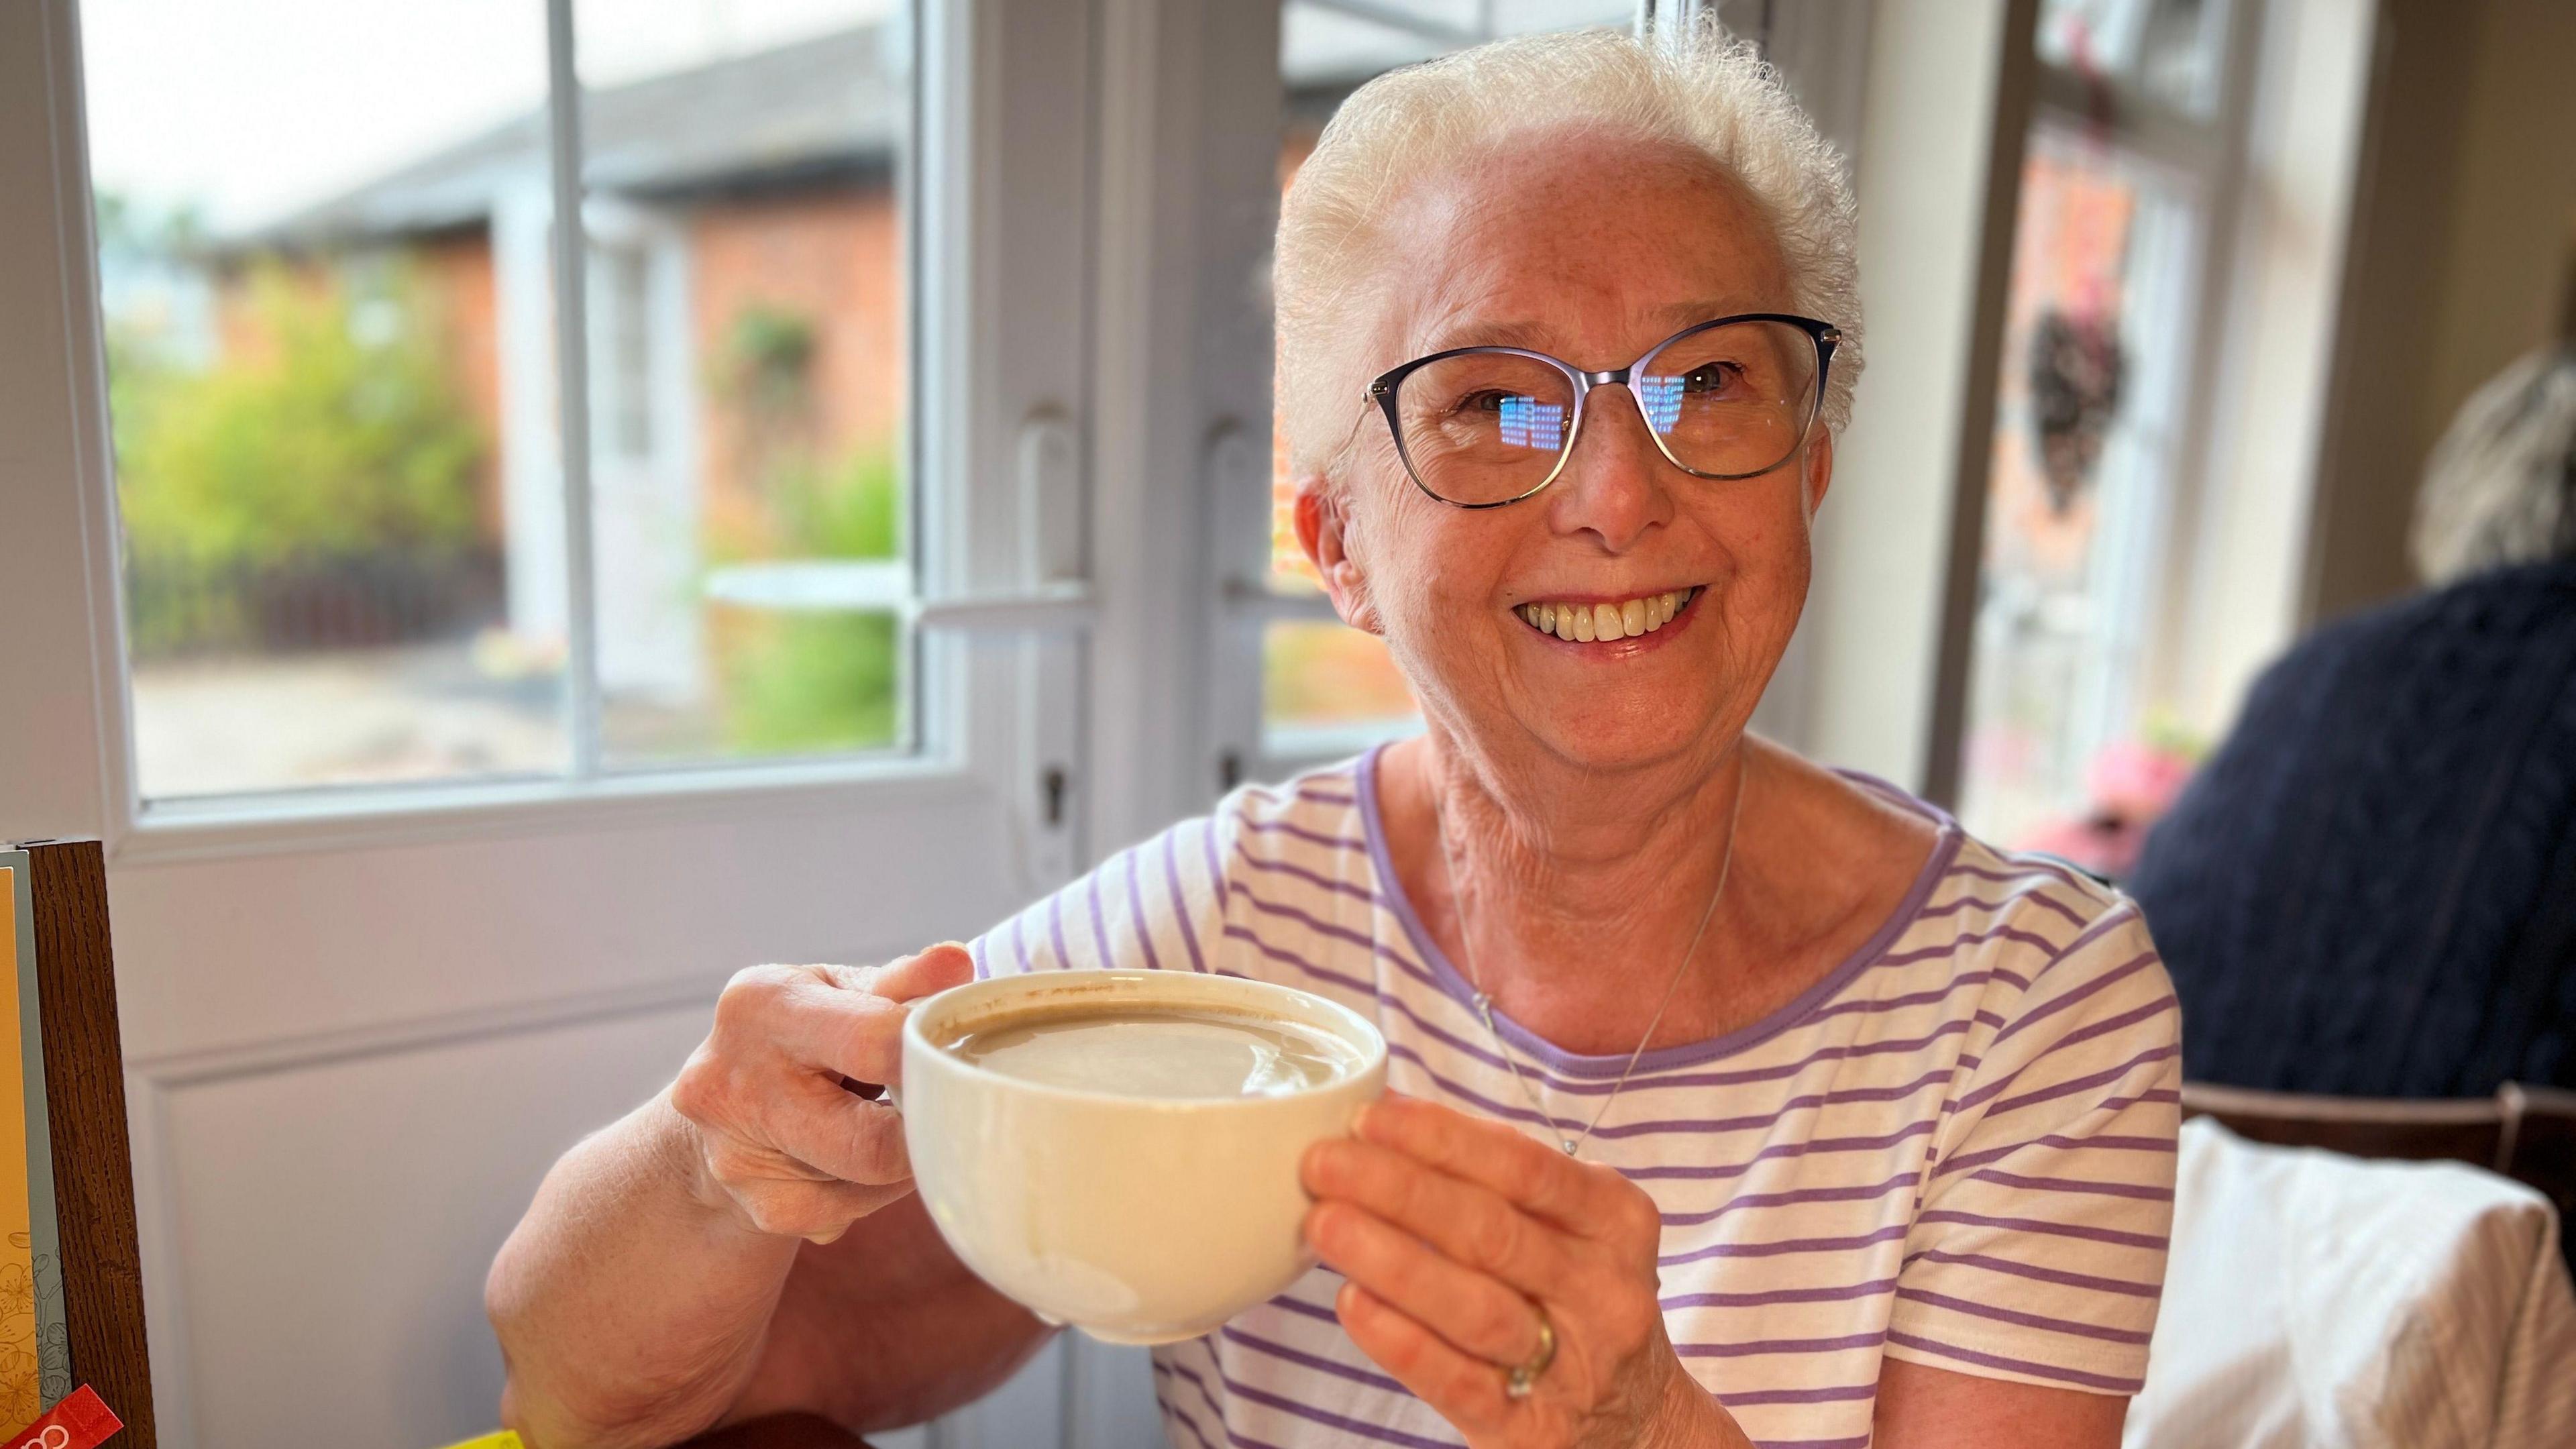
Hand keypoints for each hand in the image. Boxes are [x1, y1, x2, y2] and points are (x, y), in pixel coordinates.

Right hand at [670, 943, 972, 1244]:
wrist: (722, 1103)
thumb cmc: (806, 1032)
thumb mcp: (842, 992)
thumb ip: (902, 981)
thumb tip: (958, 962)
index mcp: (762, 1004)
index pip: (871, 1042)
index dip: (929, 1063)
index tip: (961, 1068)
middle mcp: (731, 1078)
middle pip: (870, 1140)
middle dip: (920, 1131)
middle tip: (945, 1113)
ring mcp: (733, 1153)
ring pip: (866, 1184)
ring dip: (898, 1164)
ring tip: (886, 1124)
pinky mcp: (753, 1207)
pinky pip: (844, 1215)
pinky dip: (868, 1194)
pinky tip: (856, 1162)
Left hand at [1300, 1096, 1747, 1448]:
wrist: (1638, 1418)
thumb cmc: (1576, 1295)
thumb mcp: (1571, 1225)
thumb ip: (1496, 1177)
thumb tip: (1387, 1119)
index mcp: (1615, 1220)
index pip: (1524, 1168)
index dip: (1442, 1139)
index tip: (1368, 1118)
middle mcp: (1604, 1291)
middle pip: (1493, 1233)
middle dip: (1401, 1191)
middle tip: (1323, 1164)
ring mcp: (1573, 1365)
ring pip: (1476, 1308)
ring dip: (1392, 1262)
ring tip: (1323, 1224)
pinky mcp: (1533, 1431)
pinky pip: (1459, 1384)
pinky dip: (1401, 1342)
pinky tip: (1353, 1303)